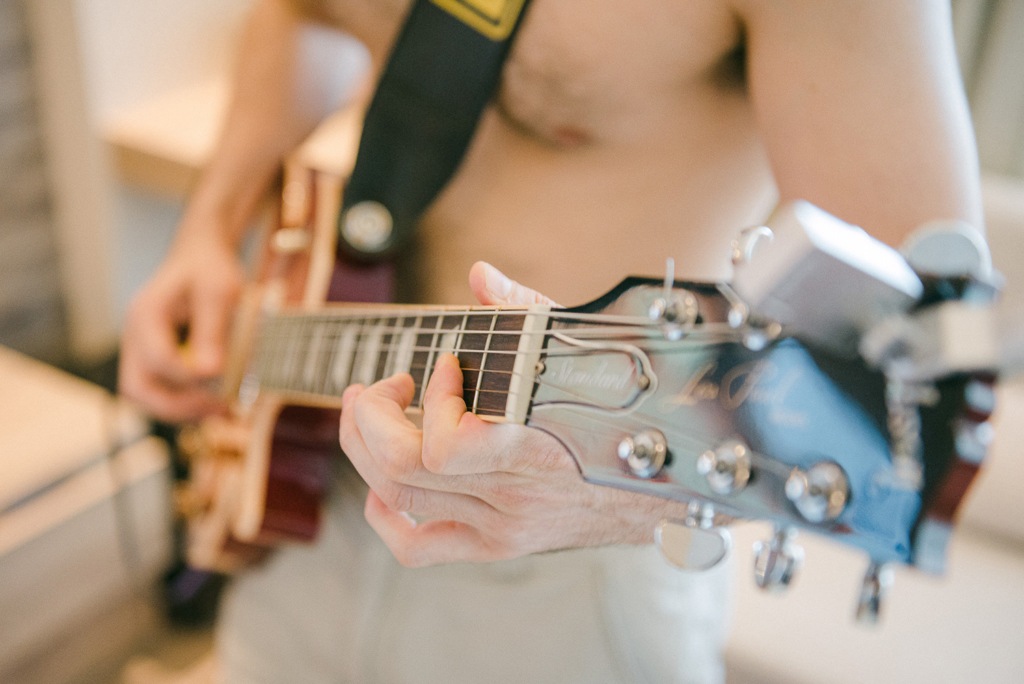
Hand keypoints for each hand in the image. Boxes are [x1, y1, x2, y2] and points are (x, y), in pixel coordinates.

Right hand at [119, 230, 243, 421]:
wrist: (199, 258)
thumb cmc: (209, 269)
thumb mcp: (219, 291)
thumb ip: (212, 330)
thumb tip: (209, 372)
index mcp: (145, 315)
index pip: (157, 360)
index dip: (189, 376)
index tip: (223, 376)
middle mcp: (134, 337)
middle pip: (137, 389)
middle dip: (178, 406)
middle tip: (219, 408)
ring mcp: (141, 351)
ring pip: (146, 397)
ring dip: (182, 410)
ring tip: (221, 410)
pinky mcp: (154, 361)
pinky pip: (160, 392)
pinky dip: (185, 402)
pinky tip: (215, 402)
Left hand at [339, 262, 681, 566]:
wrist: (670, 481)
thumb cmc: (629, 406)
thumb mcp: (585, 346)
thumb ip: (527, 310)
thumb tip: (480, 277)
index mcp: (537, 451)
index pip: (446, 448)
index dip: (432, 399)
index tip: (447, 362)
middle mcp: (514, 500)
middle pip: (402, 469)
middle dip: (372, 416)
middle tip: (381, 385)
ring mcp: (503, 528)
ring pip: (399, 498)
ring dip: (367, 449)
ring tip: (374, 414)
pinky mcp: (498, 544)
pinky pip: (419, 547)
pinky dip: (386, 517)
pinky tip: (383, 488)